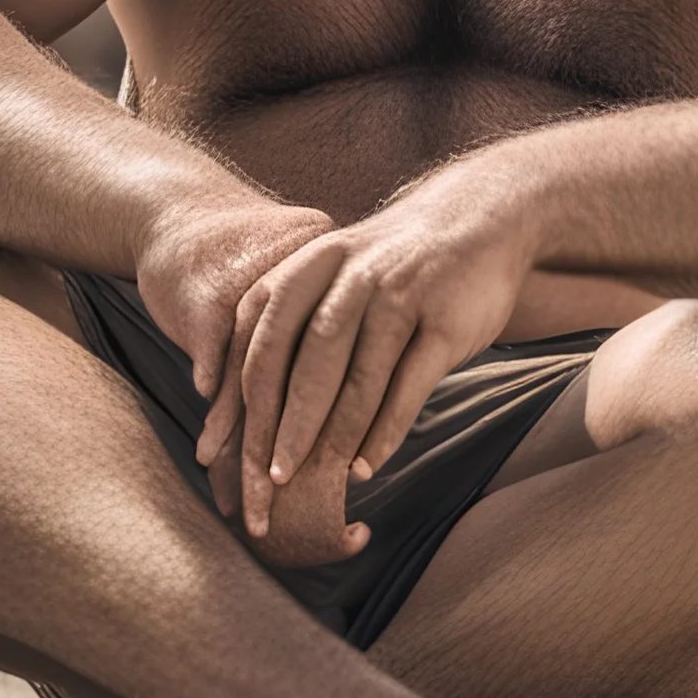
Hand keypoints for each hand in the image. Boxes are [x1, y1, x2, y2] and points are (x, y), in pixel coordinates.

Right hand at [133, 187, 335, 529]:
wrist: (176, 210)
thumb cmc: (238, 263)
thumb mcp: (293, 294)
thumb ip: (326, 342)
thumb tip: (364, 409)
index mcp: (334, 287)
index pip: (346, 370)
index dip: (344, 431)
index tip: (339, 487)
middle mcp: (302, 287)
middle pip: (304, 382)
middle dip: (289, 451)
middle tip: (280, 510)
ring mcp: (254, 291)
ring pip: (259, 381)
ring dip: (248, 441)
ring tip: (241, 497)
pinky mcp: (208, 298)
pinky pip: (217, 357)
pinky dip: (218, 401)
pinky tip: (212, 446)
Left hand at [210, 160, 540, 544]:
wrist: (480, 215)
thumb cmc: (393, 266)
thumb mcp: (334, 275)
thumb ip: (293, 327)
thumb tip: (249, 407)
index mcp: (310, 267)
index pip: (260, 342)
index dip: (236, 401)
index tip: (217, 454)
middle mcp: (350, 277)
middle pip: (305, 363)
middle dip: (282, 428)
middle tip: (267, 482)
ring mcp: (400, 295)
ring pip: (358, 378)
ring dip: (332, 436)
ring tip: (313, 482)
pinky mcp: (444, 320)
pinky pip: (409, 385)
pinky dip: (385, 431)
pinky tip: (367, 466)